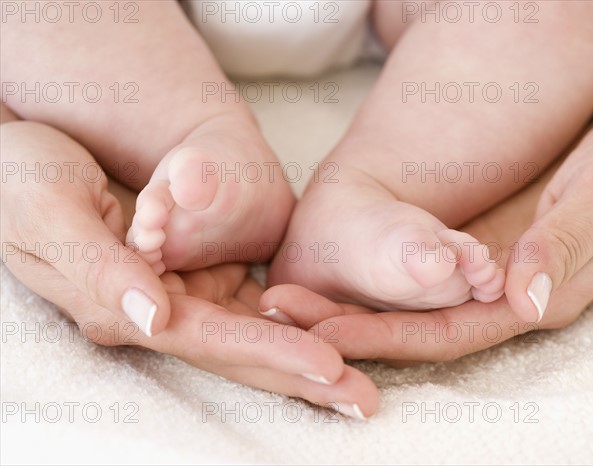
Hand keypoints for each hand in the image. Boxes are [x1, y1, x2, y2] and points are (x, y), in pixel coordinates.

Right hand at [1, 118, 377, 415]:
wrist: (24, 155)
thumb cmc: (24, 180)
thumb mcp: (50, 214)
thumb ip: (100, 271)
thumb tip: (153, 320)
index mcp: (122, 307)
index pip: (209, 342)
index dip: (270, 355)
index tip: (330, 369)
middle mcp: (157, 310)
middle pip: (240, 351)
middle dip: (301, 376)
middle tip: (365, 400)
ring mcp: (177, 292)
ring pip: (250, 332)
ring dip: (303, 354)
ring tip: (357, 382)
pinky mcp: (191, 267)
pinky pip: (244, 301)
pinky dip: (286, 318)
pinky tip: (323, 330)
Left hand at [258, 121, 592, 363]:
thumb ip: (563, 245)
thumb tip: (523, 299)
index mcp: (525, 302)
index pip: (440, 334)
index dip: (380, 335)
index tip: (320, 335)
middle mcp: (490, 301)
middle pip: (407, 326)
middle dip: (342, 324)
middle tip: (277, 312)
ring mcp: (472, 280)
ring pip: (400, 305)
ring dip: (342, 303)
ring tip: (283, 298)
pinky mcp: (459, 253)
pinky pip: (405, 277)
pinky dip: (364, 279)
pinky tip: (323, 274)